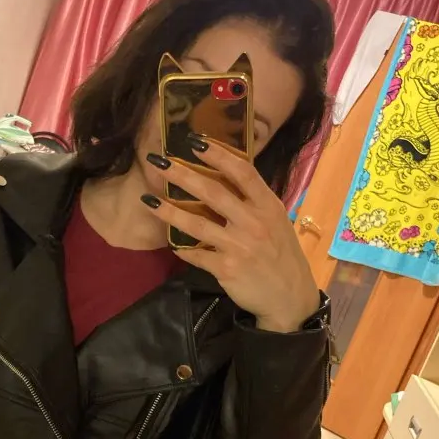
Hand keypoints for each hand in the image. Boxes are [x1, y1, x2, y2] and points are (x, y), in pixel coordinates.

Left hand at [143, 138, 319, 331]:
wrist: (290, 297)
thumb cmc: (281, 255)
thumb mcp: (276, 221)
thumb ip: (253, 201)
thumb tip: (224, 176)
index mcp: (268, 205)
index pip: (242, 172)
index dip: (218, 154)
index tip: (194, 141)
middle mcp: (254, 222)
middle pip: (213, 192)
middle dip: (183, 175)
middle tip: (159, 162)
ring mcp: (239, 246)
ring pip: (196, 224)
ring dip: (169, 211)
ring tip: (148, 200)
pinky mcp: (226, 269)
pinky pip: (196, 255)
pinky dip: (181, 248)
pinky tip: (169, 241)